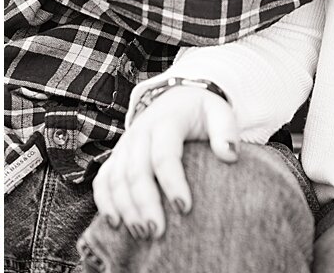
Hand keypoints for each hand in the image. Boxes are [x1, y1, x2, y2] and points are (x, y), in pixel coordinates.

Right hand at [92, 86, 238, 240]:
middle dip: (144, 203)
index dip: (172, 182)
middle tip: (157, 231)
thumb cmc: (200, 112)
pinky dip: (104, 201)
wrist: (176, 98)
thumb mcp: (218, 111)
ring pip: (116, 178)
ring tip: (141, 234)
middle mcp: (140, 133)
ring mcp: (125, 144)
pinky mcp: (118, 156)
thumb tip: (229, 155)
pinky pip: (103, 179)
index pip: (164, 154)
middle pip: (136, 171)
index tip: (184, 208)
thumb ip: (226, 130)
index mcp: (166, 121)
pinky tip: (115, 223)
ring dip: (125, 208)